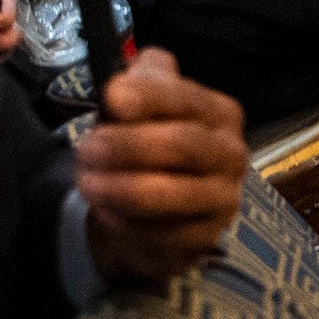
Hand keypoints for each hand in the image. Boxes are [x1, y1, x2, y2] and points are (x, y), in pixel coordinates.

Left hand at [77, 47, 245, 284]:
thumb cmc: (144, 141)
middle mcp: (231, 154)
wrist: (150, 204)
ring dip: (120, 188)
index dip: (149, 97)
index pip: (187, 99)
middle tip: (87, 149)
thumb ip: (135, 81)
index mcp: (220, 113)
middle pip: (183, 144)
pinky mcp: (205, 237)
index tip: (112, 98)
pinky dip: (127, 223)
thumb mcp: (140, 99)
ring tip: (87, 183)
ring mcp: (223, 199)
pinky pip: (163, 233)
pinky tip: (106, 212)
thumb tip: (120, 86)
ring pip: (171, 193)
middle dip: (128, 146)